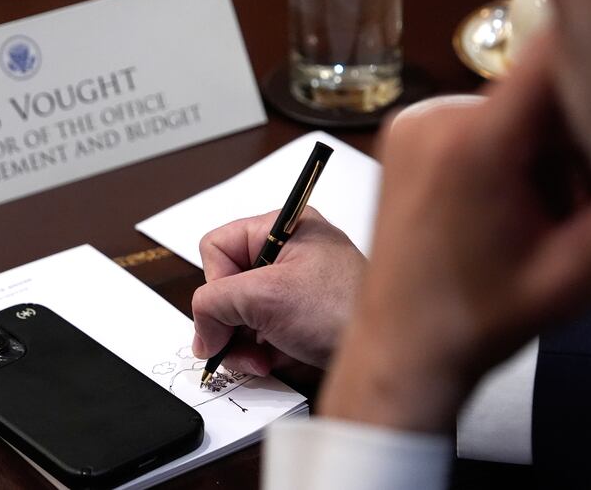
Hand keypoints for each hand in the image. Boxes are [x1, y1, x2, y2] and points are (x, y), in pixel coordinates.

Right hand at [192, 208, 365, 375]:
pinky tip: (276, 362)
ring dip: (244, 344)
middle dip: (230, 322)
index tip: (226, 312)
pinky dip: (261, 353)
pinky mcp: (301, 319)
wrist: (390, 351)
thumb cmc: (342, 308)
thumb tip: (201, 331)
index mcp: (283, 228)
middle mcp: (288, 254)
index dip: (215, 282)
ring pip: (241, 315)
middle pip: (226, 285)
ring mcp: (295, 289)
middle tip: (238, 343)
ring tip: (263, 358)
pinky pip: (262, 334)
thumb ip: (214, 304)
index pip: (217, 247)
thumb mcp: (266, 297)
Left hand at [318, 35, 590, 433]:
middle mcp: (433, 117)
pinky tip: (503, 205)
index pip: (553, 54)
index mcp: (473, 144)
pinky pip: (478, 120)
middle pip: (538, 92)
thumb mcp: (576, 273)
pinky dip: (506, 151)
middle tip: (578, 207)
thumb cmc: (479, 320)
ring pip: (513, 109)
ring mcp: (413, 122)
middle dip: (575, 142)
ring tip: (535, 217)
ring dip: (543, 152)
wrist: (401, 345)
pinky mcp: (405, 133)